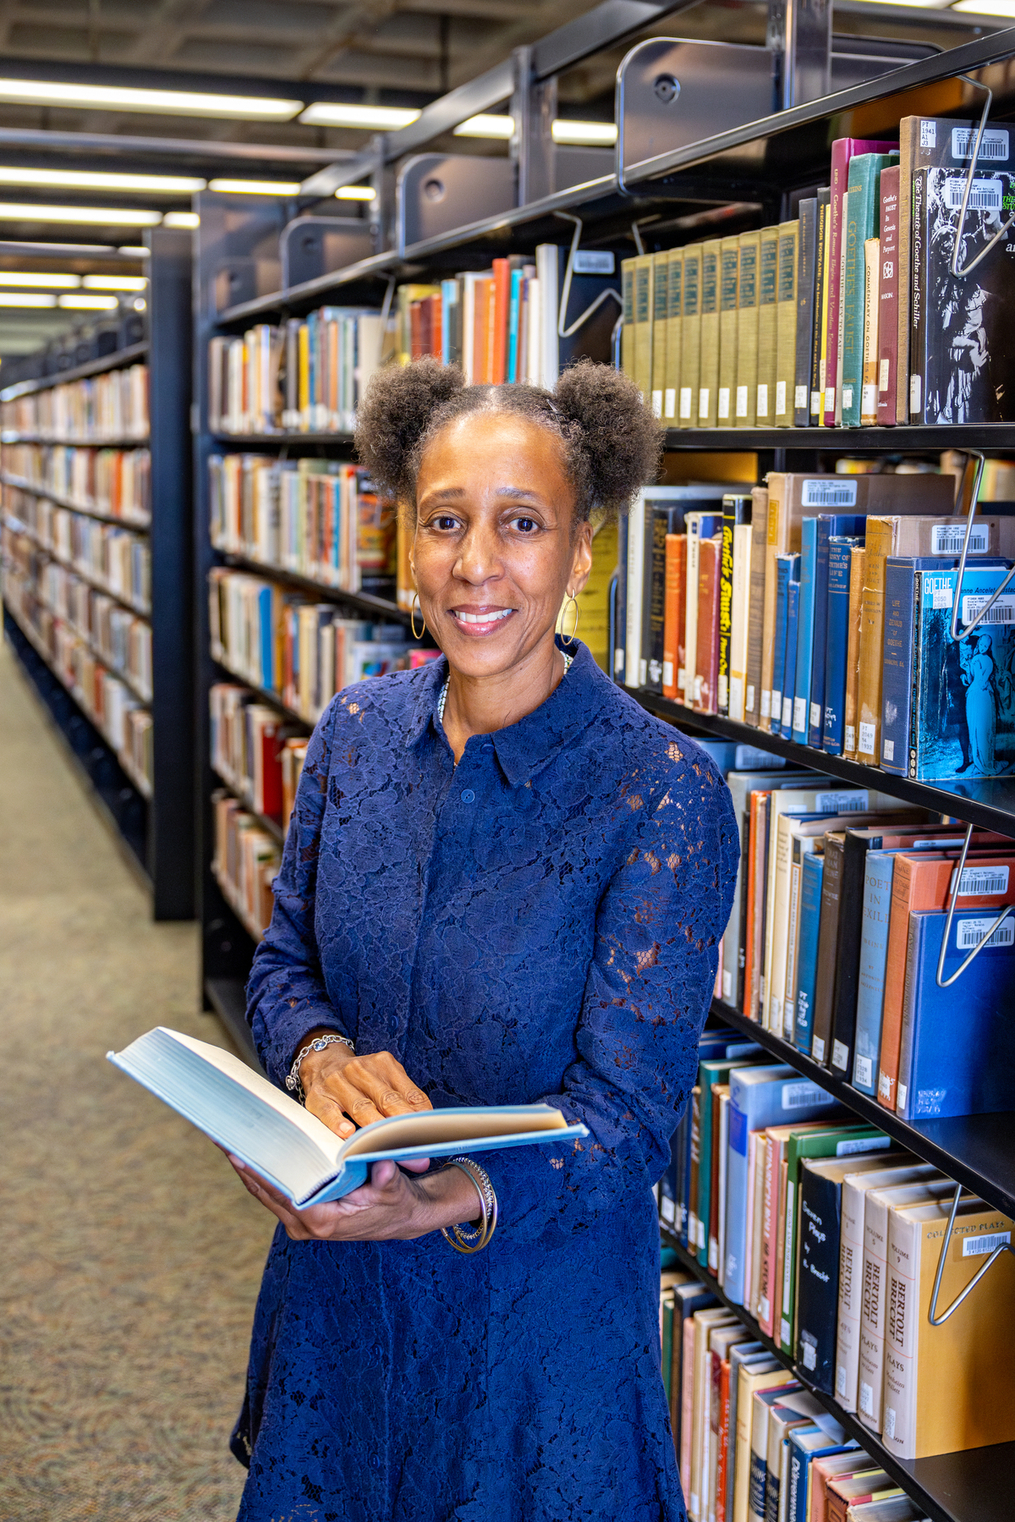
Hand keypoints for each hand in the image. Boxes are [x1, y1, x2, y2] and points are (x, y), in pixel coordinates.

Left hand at [226, 1153, 481, 1242]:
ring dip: (246, 1168)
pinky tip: (248, 1152)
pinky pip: (273, 1193)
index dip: (256, 1171)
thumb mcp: (395, 1188)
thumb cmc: (396, 1201)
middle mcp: (305, 1226)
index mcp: (322, 1220)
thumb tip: (383, 1165)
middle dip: (243, 1164)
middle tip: (221, 1136)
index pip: (279, 1192)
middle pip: (264, 1191)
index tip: (236, 1151)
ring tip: (227, 1140)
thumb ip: (386, 1177)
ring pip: (265, 1193)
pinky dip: (259, 1174)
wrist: (403, 1218)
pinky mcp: (302, 1216)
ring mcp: (301, 1223)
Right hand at [298, 1031, 432, 1141]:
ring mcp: (338, 1083)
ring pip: (361, 1107)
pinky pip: (329, 1112)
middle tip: (414, 1149)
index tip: (430, 1137)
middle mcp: (361, 1070)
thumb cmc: (360, 1078)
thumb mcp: (385, 1078)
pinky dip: (338, 1123)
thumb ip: (406, 1098)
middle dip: (402, 1128)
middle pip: (388, 1101)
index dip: (422, 1117)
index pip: (409, 1094)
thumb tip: (429, 1122)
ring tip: (386, 1145)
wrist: (322, 1062)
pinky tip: (347, 1133)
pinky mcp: (318, 1097)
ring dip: (375, 1128)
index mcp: (384, 1064)